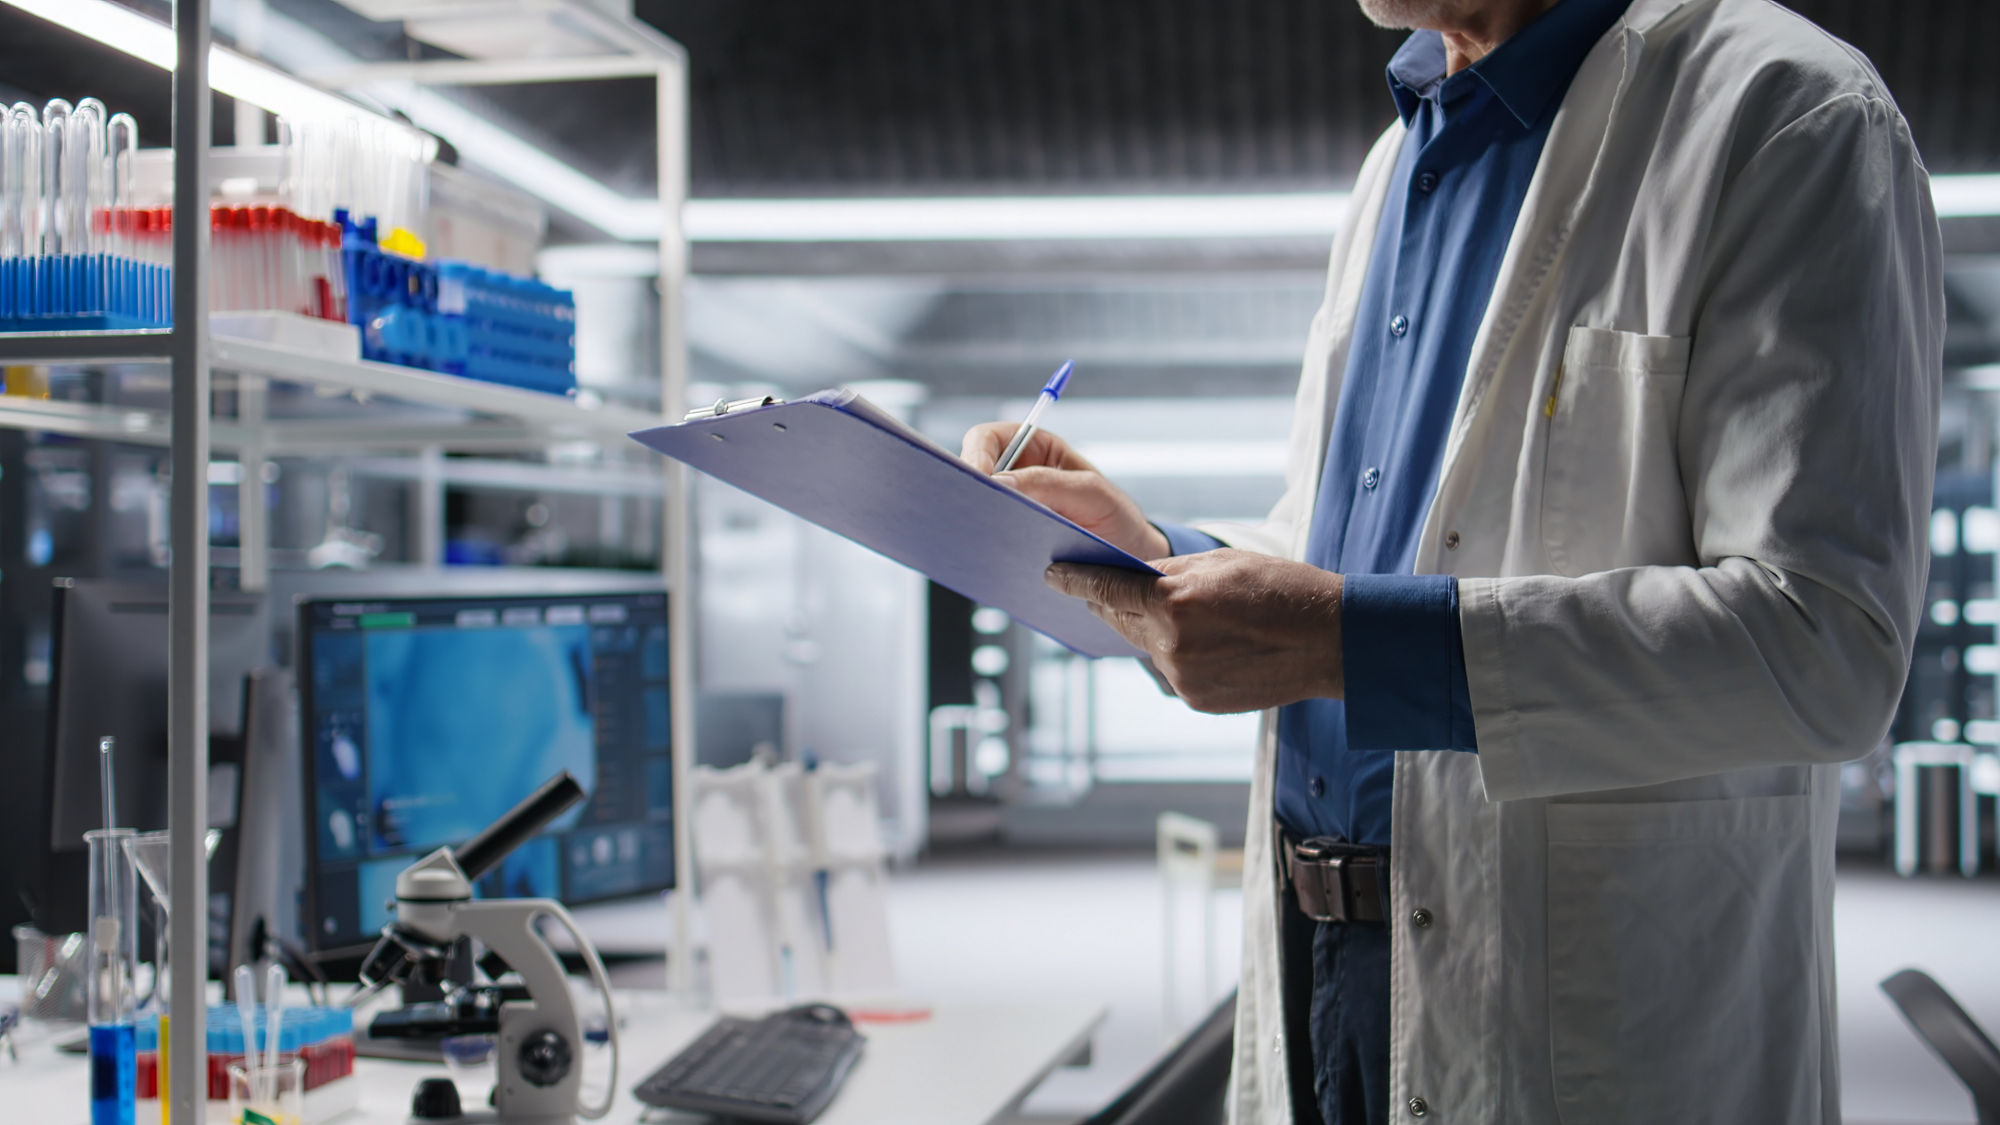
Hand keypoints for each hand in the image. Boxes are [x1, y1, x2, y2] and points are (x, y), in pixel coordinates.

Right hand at [960, 423, 1167, 559]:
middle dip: (966, 490)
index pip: (987, 439)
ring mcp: (1008, 508)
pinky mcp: (1005, 537)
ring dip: (971, 520)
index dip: (974, 455)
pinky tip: (986, 556)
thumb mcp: (1092, 495)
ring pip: (973, 507)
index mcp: (1034, 449)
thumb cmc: (1116, 517)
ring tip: (976, 537)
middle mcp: (1016, 474)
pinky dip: (980, 544)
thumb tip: (1000, 482)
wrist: (1128, 559)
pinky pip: (981, 536)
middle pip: (971, 472)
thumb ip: (1049, 483)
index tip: (977, 481)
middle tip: (969, 513)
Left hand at [1046, 550, 1344, 712]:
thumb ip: (1171, 573)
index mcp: (1174, 602)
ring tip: (1190, 617)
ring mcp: (1183, 678)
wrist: (1332, 641)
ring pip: (1148, 648)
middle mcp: (1171, 645)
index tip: (1053, 576)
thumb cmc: (1283, 590)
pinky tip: (1211, 643)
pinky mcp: (1198, 699)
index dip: (1076, 582)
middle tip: (1098, 591)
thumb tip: (1135, 578)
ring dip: (1154, 631)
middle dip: (1110, 605)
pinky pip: (1173, 671)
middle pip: (1121, 622)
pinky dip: (1179, 654)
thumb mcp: (1222, 564)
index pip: (1108, 591)